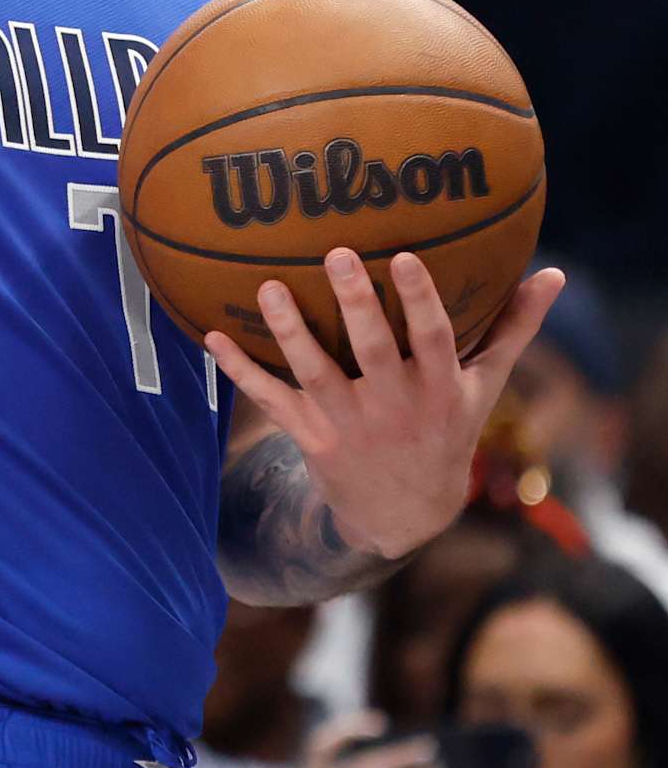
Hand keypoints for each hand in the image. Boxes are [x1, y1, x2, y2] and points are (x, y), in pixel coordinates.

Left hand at [207, 251, 564, 564]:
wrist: (406, 513)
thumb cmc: (448, 430)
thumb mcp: (484, 387)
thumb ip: (514, 329)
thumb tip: (555, 273)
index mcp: (438, 388)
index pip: (432, 338)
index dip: (420, 300)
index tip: (405, 257)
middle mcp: (393, 405)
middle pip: (372, 350)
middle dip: (355, 304)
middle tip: (335, 254)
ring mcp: (349, 423)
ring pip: (314, 372)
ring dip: (289, 330)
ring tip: (269, 286)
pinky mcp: (312, 437)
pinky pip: (272, 400)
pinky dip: (241, 370)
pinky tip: (212, 334)